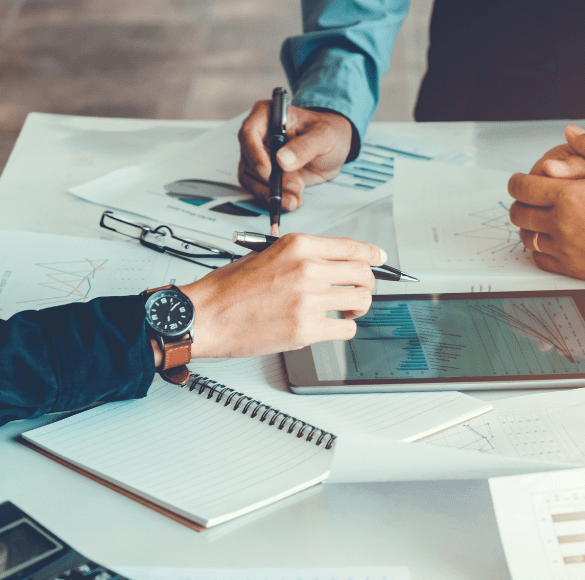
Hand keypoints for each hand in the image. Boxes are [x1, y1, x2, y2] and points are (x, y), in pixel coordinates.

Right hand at [177, 234, 382, 357]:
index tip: (379, 260)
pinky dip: (342, 330)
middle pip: (364, 275)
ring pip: (360, 302)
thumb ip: (302, 257)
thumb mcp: (266, 254)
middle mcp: (308, 269)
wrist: (204, 315)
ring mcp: (309, 300)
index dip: (372, 255)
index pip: (352, 247)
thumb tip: (333, 264)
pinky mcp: (306, 329)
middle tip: (357, 293)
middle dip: (366, 285)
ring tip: (341, 312)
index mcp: (299, 246)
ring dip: (355, 309)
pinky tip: (329, 328)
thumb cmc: (228, 288)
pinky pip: (346, 330)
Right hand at [237, 101, 352, 210]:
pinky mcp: (265, 175)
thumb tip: (282, 160)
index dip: (254, 154)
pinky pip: (260, 190)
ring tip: (295, 197)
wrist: (334, 150)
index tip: (267, 172)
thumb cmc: (329, 133)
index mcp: (268, 115)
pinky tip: (293, 200)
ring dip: (272, 193)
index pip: (249, 132)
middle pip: (249, 160)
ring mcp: (259, 157)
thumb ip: (305, 146)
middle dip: (269, 180)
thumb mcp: (324, 136)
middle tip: (295, 186)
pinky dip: (276, 198)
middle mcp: (259, 136)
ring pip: (251, 179)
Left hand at [508, 126, 584, 288]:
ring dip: (527, 227)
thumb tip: (571, 132)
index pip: (522, 188)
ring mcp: (565, 249)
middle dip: (520, 203)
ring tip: (538, 219)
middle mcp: (561, 224)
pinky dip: (538, 249)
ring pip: (526, 238)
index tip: (521, 181)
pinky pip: (540, 260)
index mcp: (569, 196)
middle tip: (528, 199)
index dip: (517, 182)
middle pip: (519, 213)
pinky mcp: (573, 269)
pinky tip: (549, 241)